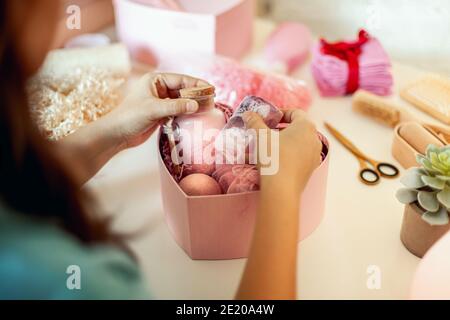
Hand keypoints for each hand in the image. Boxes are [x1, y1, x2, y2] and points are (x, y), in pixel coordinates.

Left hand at [59, 73, 208, 184]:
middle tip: (212, 100)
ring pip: (181, 100)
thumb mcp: (154, 110)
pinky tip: (196, 117)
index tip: (211, 89)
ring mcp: (160, 101)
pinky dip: (186, 113)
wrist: (117, 135)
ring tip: (208, 109)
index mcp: (155, 80)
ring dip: (193, 104)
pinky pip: (178, 110)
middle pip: (183, 89)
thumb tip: (196, 104)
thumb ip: (176, 106)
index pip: (181, 79)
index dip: (197, 84)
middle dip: (197, 95)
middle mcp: (158, 88)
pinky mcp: (161, 113)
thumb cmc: (130, 117)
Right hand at [243, 109, 321, 192]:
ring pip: (297, 143)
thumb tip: (248, 114)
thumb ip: (254, 122)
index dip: (280, 113)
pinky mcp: (310, 169)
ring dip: (283, 143)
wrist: (282, 189)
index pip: (295, 112)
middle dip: (280, 129)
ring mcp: (314, 155)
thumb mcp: (260, 136)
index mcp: (306, 126)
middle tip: (265, 132)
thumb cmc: (273, 157)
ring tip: (267, 148)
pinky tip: (273, 161)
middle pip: (297, 128)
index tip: (267, 118)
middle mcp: (314, 139)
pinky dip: (287, 155)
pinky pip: (299, 157)